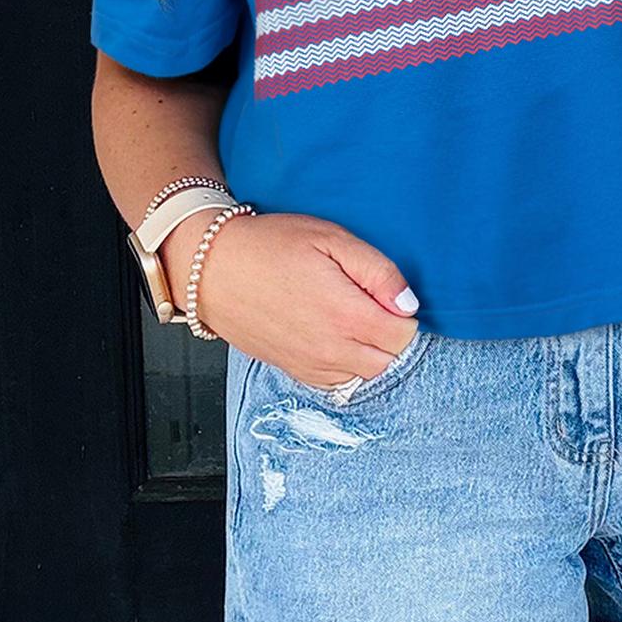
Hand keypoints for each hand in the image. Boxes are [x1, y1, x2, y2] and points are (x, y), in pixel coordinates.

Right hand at [161, 209, 420, 388]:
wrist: (213, 270)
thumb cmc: (271, 246)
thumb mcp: (331, 239)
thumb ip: (378, 271)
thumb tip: (408, 303)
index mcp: (346, 315)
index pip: (404, 335)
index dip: (404, 312)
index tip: (388, 294)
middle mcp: (331, 350)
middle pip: (389, 360)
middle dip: (392, 334)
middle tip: (372, 303)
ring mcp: (311, 365)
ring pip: (365, 375)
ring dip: (371, 351)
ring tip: (353, 317)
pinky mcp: (294, 370)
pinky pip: (337, 383)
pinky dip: (347, 364)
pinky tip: (335, 335)